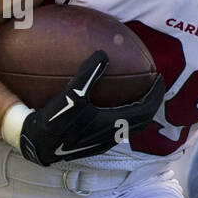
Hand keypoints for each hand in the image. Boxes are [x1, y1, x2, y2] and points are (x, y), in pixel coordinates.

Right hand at [18, 51, 164, 165]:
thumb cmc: (54, 120)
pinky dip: (125, 115)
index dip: (156, 94)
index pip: (146, 108)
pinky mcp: (96, 144)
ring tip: (138, 95)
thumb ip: (88, 74)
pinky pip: (119, 129)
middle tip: (153, 86)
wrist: (38, 144)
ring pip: (132, 126)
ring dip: (139, 111)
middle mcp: (114, 135)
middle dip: (152, 102)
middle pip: (144, 119)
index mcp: (114, 123)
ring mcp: (105, 142)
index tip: (159, 78)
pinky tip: (112, 105)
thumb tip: (103, 53)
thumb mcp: (71, 95)